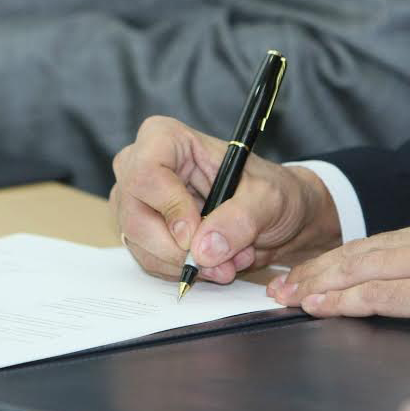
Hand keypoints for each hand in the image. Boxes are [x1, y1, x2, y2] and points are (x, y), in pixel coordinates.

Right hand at [109, 116, 340, 282]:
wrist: (274, 217)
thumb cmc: (271, 192)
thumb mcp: (269, 198)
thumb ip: (240, 219)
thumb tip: (204, 250)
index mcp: (167, 139)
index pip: (146, 172)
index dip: (170, 208)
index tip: (197, 236)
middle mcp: (142, 167)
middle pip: (135, 215)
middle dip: (179, 250)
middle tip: (222, 265)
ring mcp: (138, 201)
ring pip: (139, 244)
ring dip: (186, 264)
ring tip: (230, 261)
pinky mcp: (143, 231)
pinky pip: (149, 260)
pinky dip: (183, 271)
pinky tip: (215, 263)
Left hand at [268, 217, 409, 342]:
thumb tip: (397, 284)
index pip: (374, 243)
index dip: (334, 259)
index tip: (305, 273)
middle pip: (360, 250)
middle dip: (315, 269)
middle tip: (280, 285)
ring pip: (364, 267)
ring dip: (320, 284)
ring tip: (288, 296)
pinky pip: (384, 293)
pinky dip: (348, 300)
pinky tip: (322, 306)